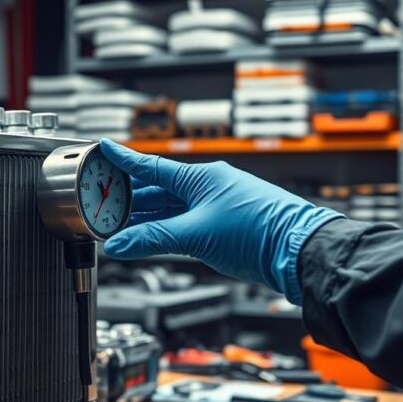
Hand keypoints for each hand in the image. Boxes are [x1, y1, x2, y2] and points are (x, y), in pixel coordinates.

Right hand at [100, 140, 343, 303]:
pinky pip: (185, 225)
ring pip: (171, 210)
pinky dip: (165, 232)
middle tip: (103, 207)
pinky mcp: (224, 228)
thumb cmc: (259, 232)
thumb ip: (153, 240)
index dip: (124, 159)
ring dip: (146, 219)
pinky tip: (151, 239)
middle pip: (158, 190)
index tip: (105, 149)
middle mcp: (208, 188)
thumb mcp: (195, 235)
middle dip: (130, 200)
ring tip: (120, 228)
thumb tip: (121, 245)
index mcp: (201, 177)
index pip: (151, 166)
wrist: (299, 252)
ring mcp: (217, 207)